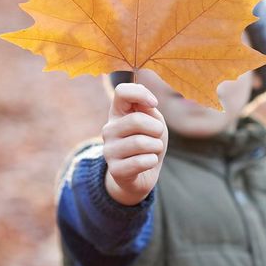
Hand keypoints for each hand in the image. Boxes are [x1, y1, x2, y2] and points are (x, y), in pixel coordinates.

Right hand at [102, 83, 167, 205]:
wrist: (143, 174)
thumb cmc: (149, 141)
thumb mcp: (153, 121)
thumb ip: (149, 108)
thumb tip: (148, 103)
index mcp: (117, 112)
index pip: (121, 91)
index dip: (140, 94)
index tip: (154, 104)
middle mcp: (109, 129)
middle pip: (136, 120)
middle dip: (156, 129)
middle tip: (157, 136)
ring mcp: (109, 150)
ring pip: (140, 143)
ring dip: (156, 147)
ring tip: (152, 150)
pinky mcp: (115, 170)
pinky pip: (140, 162)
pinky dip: (152, 161)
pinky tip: (148, 162)